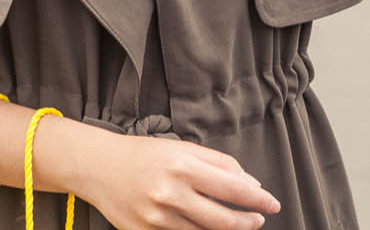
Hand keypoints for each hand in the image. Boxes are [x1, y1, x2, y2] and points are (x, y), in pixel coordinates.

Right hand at [83, 132, 281, 229]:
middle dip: (249, 222)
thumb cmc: (141, 154)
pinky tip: (206, 226)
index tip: (273, 203)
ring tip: (237, 223)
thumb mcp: (179, 148)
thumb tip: (250, 184)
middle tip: (259, 218)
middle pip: (225, 220)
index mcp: (181, 165)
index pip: (233, 188)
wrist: (96, 167)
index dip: (259, 199)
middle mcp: (170, 193)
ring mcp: (157, 218)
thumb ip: (217, 163)